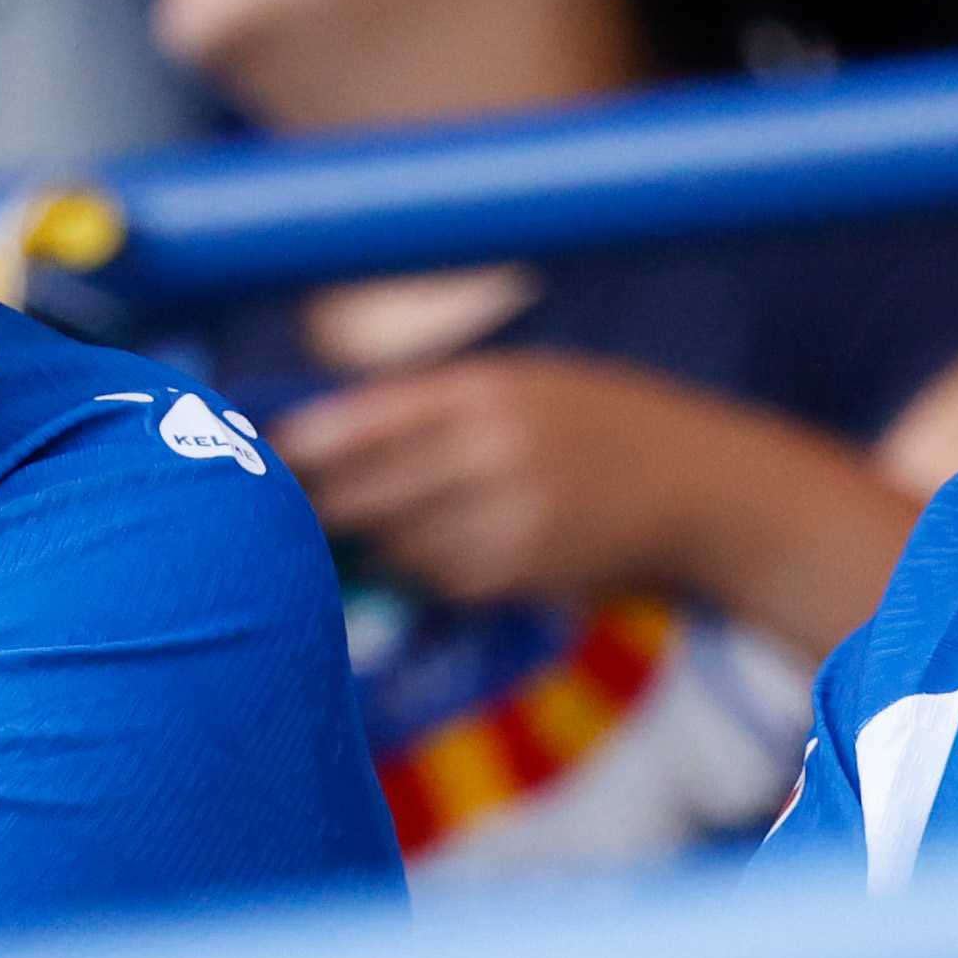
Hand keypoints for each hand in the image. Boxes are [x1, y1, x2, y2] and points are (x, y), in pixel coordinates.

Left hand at [275, 350, 728, 609]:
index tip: (258, 454)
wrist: (698, 487)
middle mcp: (495, 455)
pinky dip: (421, 567)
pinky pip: (438, 578)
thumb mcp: (525, 379)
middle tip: (271, 507)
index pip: (367, 420)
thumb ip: (433, 401)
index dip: (302, 445)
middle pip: (367, 494)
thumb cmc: (598, 419)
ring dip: (371, 540)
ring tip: (358, 526)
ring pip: (397, 546)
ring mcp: (510, 522)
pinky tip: (437, 546)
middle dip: (317, 504)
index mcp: (488, 390)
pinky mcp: (521, 576)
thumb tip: (322, 429)